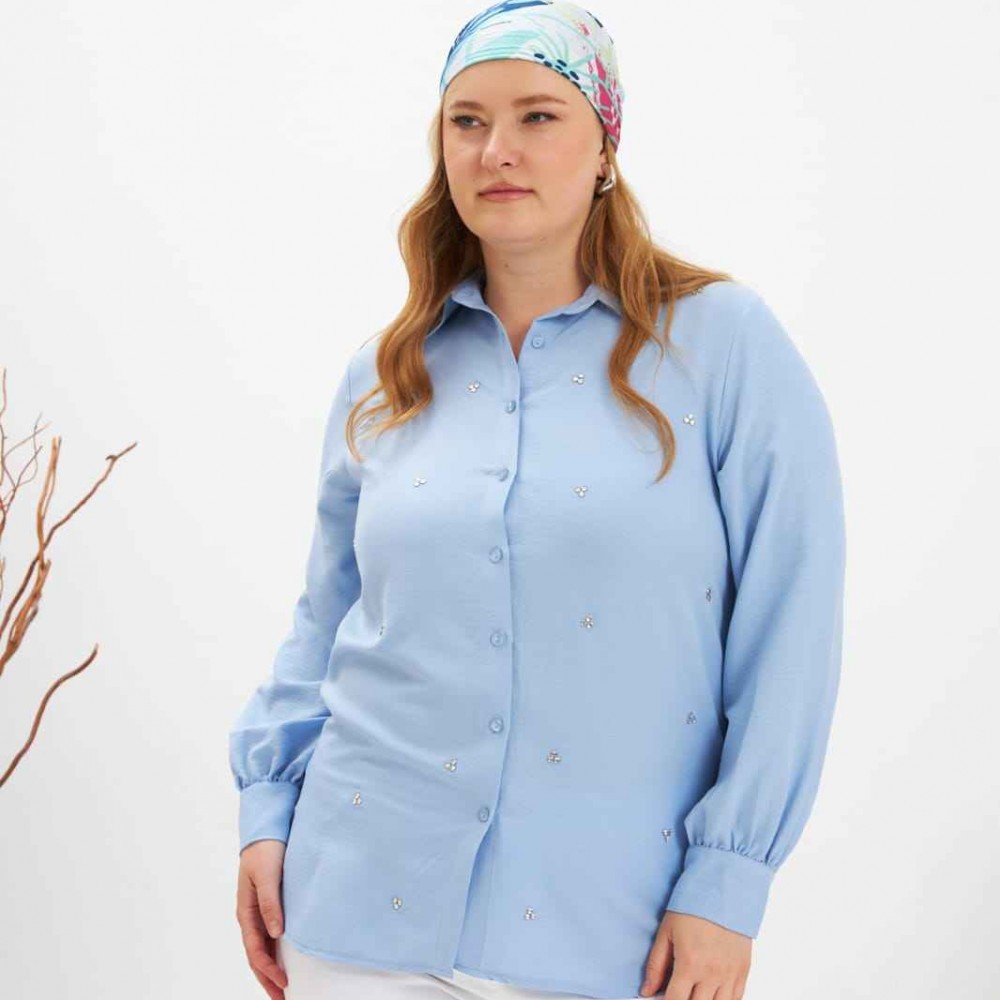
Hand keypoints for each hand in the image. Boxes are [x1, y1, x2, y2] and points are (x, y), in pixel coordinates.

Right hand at [236, 839, 289, 998]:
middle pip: (256, 955)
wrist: (267, 830)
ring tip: (283, 988)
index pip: (255, 950)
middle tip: (282, 998)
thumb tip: (276, 933)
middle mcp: (250, 916)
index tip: (283, 983)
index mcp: (246, 911)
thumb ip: (271, 903)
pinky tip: (284, 960)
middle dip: (267, 978)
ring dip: (270, 968)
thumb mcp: (268, 875)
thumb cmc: (265, 850)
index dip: (268, 969)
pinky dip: (275, 952)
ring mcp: (258, 912)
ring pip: (262, 948)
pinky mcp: (268, 906)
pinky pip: (269, 936)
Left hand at [639, 910, 750, 998]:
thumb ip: (655, 965)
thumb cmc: (691, 907)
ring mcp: (730, 974)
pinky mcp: (744, 971)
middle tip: (679, 991)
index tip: (662, 999)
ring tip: (694, 992)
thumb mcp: (666, 932)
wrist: (723, 889)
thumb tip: (647, 991)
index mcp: (690, 964)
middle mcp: (712, 974)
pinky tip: (712, 995)